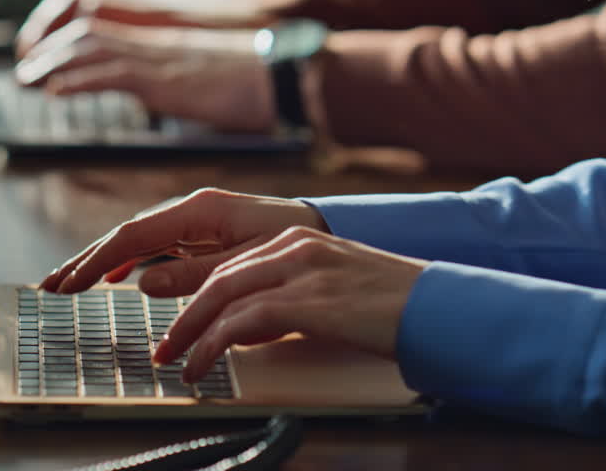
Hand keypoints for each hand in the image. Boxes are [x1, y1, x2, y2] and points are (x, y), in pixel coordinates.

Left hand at [14, 18, 276, 132]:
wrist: (282, 78)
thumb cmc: (250, 86)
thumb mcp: (199, 83)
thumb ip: (172, 84)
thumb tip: (161, 96)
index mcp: (158, 44)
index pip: (98, 28)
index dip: (63, 40)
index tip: (40, 61)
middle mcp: (152, 43)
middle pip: (85, 31)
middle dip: (47, 48)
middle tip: (21, 70)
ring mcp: (158, 57)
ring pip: (92, 47)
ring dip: (53, 62)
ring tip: (25, 79)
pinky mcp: (166, 77)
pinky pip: (114, 72)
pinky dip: (80, 80)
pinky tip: (56, 91)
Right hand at [40, 187, 322, 295]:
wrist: (327, 230)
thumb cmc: (295, 245)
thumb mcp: (247, 265)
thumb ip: (195, 274)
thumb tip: (143, 282)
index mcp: (199, 210)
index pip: (132, 236)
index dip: (96, 262)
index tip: (69, 284)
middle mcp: (191, 210)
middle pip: (125, 234)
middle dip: (86, 260)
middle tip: (52, 285)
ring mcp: (195, 221)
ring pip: (136, 240)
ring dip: (102, 261)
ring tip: (70, 282)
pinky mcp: (202, 233)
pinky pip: (156, 246)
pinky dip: (130, 260)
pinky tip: (116, 276)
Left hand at [152, 227, 425, 381]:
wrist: (440, 308)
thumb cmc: (394, 306)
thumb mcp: (334, 290)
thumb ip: (292, 297)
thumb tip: (252, 325)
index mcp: (299, 240)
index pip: (230, 264)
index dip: (197, 294)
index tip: (181, 322)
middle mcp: (294, 247)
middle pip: (217, 277)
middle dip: (184, 314)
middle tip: (165, 346)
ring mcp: (300, 270)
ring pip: (221, 296)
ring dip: (191, 333)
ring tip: (176, 362)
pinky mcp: (307, 300)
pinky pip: (242, 322)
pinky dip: (214, 345)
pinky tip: (205, 365)